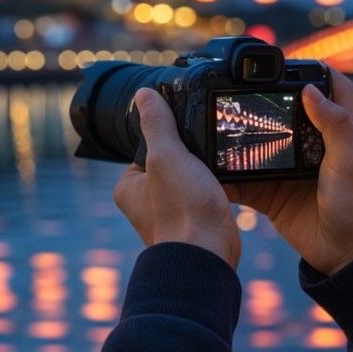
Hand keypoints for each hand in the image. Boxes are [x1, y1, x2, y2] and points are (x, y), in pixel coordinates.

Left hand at [113, 88, 240, 268]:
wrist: (208, 256)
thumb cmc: (182, 211)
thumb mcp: (167, 156)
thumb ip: (157, 125)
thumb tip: (143, 95)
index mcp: (129, 186)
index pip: (146, 147)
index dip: (169, 136)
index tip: (186, 131)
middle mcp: (145, 201)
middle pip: (171, 161)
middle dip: (190, 156)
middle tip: (204, 151)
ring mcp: (170, 213)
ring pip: (189, 177)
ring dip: (204, 172)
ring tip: (214, 169)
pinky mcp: (194, 221)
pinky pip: (203, 195)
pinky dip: (214, 188)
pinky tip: (224, 186)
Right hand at [223, 69, 352, 275]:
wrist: (346, 255)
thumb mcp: (352, 161)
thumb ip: (334, 124)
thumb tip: (310, 89)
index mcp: (338, 129)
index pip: (330, 85)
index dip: (312, 69)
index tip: (286, 61)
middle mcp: (311, 143)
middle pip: (284, 109)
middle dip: (261, 99)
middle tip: (233, 87)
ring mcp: (288, 166)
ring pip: (258, 141)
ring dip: (238, 135)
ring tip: (212, 122)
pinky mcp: (270, 190)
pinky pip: (242, 177)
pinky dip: (226, 173)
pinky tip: (207, 166)